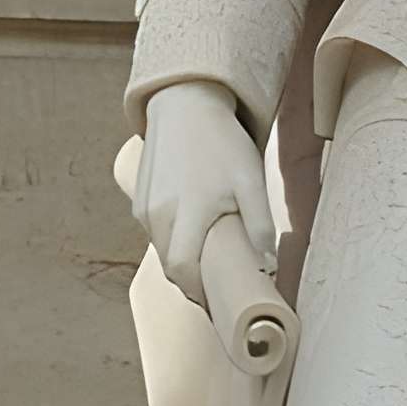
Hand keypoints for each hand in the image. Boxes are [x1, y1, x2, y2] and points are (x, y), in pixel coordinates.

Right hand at [134, 79, 274, 308]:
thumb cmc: (221, 142)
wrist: (184, 104)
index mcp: (187, 212)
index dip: (199, 292)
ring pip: (162, 250)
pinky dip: (172, 242)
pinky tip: (193, 235)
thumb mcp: (251, 179)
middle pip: (171, 266)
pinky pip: (155, 233)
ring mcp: (144, 208)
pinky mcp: (139, 200)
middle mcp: (158, 214)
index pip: (183, 270)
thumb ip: (259, 225)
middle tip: (221, 287)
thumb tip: (267, 266)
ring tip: (210, 260)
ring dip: (183, 261)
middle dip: (194, 282)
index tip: (220, 301)